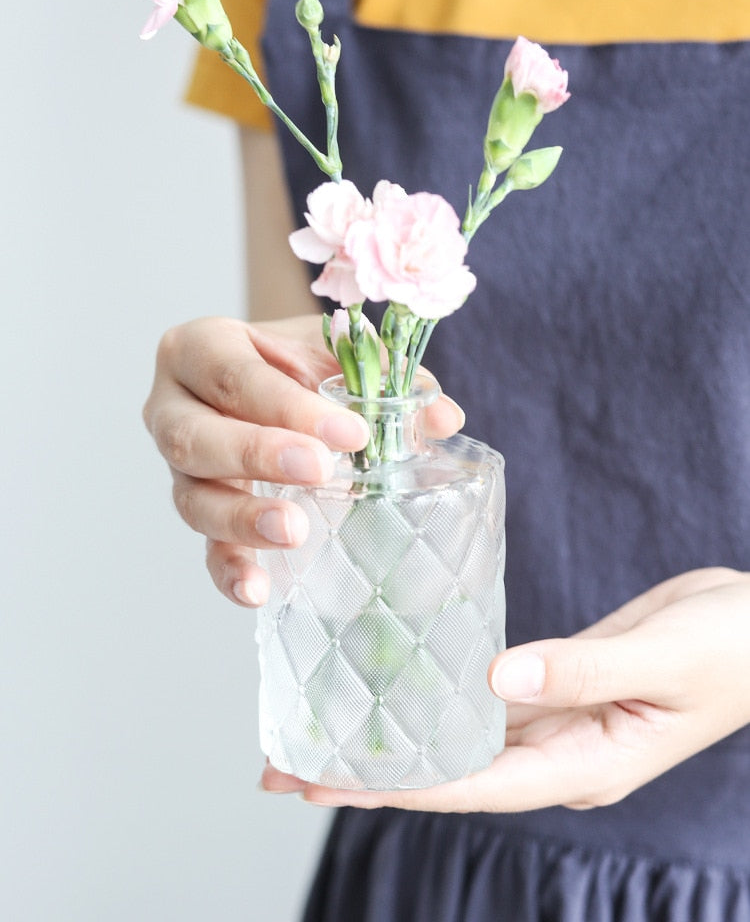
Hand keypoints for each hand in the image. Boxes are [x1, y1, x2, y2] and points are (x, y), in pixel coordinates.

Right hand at [143, 315, 463, 606]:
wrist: (268, 376)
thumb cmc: (296, 361)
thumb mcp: (332, 353)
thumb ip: (383, 375)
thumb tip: (444, 418)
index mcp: (200, 348)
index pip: (234, 376)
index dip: (288, 405)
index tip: (350, 432)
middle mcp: (172, 407)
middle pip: (195, 437)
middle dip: (257, 454)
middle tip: (320, 470)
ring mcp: (180, 467)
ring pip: (192, 498)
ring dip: (243, 518)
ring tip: (295, 531)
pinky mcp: (198, 511)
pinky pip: (204, 547)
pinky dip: (230, 570)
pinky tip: (257, 591)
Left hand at [261, 567, 749, 810]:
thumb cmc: (731, 644)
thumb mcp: (664, 656)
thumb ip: (583, 669)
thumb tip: (498, 681)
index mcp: (585, 763)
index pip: (470, 784)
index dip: (393, 784)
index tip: (321, 780)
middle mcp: (559, 753)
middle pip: (448, 771)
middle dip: (368, 771)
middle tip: (285, 762)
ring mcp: (556, 721)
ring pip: (457, 737)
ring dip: (391, 737)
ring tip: (318, 731)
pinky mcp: (553, 685)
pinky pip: (482, 701)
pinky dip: (435, 698)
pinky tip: (395, 689)